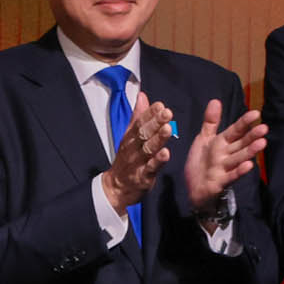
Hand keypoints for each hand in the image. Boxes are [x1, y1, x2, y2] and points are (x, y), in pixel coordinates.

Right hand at [101, 97, 173, 211]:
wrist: (116, 187)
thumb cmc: (126, 159)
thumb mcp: (130, 136)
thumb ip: (138, 116)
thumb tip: (142, 96)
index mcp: (131, 137)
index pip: (140, 122)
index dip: (150, 113)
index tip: (160, 105)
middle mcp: (133, 148)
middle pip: (144, 134)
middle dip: (155, 122)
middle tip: (167, 113)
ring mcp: (137, 163)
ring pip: (148, 149)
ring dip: (158, 139)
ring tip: (167, 129)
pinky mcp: (142, 177)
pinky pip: (150, 168)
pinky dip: (157, 161)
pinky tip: (165, 154)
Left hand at [181, 101, 265, 212]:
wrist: (194, 189)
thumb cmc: (201, 163)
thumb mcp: (204, 139)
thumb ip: (211, 122)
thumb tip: (216, 100)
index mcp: (222, 143)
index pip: (235, 130)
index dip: (244, 122)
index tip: (256, 113)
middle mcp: (226, 154)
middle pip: (241, 144)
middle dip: (252, 136)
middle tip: (265, 128)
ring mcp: (225, 169)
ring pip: (239, 158)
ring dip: (250, 151)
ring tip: (262, 143)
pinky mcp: (221, 182)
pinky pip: (231, 176)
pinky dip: (239, 171)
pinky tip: (249, 166)